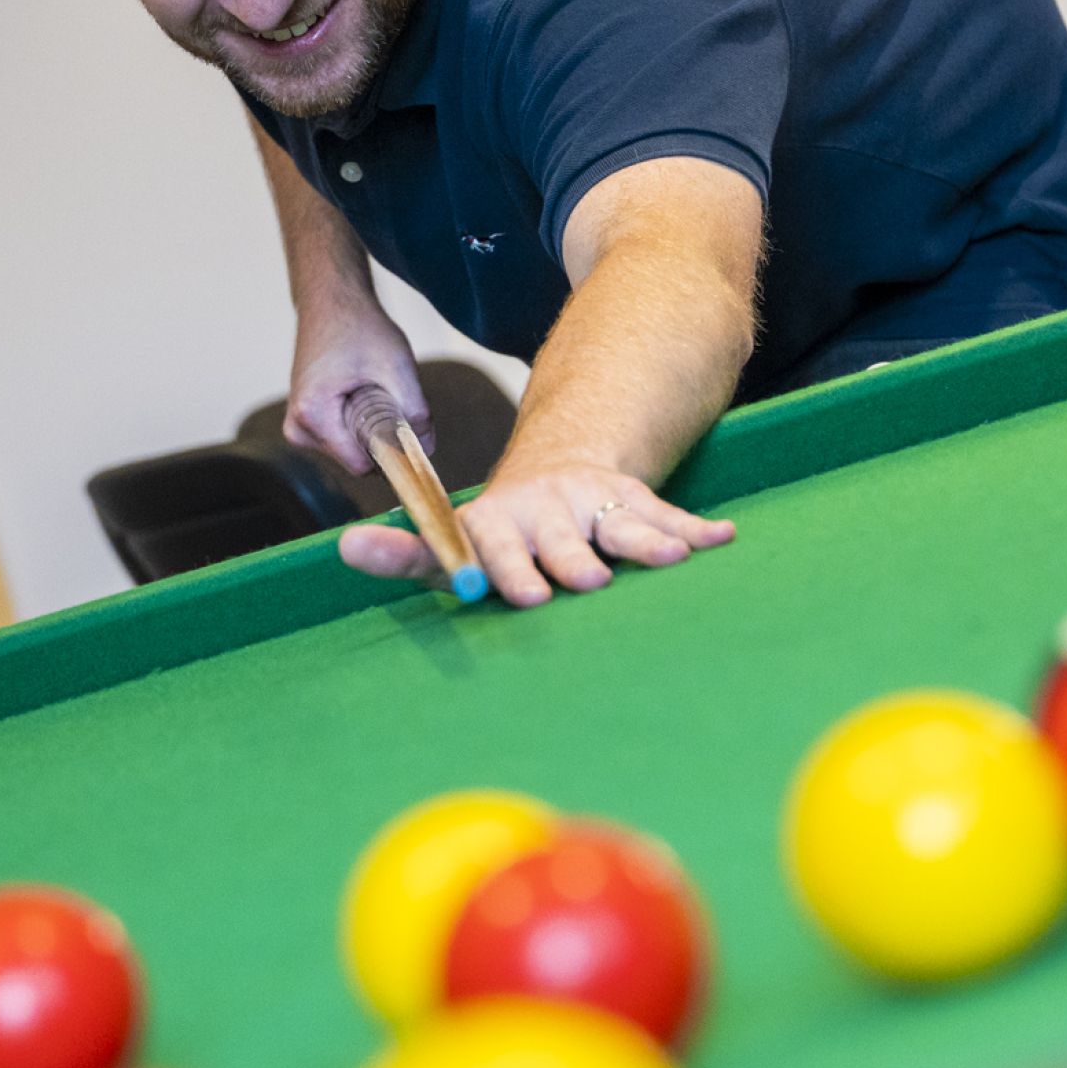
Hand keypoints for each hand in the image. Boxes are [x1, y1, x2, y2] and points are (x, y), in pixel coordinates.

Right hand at [282, 314, 428, 476]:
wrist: (331, 301)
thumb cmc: (359, 327)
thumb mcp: (397, 367)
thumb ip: (415, 412)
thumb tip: (428, 450)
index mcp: (313, 415)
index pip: (360, 465)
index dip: (390, 455)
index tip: (409, 435)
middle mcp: (297, 425)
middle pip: (355, 459)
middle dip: (378, 436)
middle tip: (385, 395)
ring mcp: (296, 424)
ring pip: (348, 450)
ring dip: (367, 428)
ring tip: (368, 387)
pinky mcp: (302, 419)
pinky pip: (339, 438)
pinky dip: (355, 422)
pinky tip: (358, 391)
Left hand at [339, 460, 733, 606]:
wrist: (557, 473)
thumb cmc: (498, 532)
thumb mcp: (451, 538)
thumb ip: (406, 554)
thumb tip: (342, 548)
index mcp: (499, 522)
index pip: (496, 544)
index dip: (504, 568)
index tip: (515, 594)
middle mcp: (547, 509)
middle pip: (561, 539)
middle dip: (573, 560)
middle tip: (586, 583)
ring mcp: (595, 503)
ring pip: (620, 523)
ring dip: (645, 540)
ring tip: (667, 560)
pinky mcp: (634, 502)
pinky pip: (668, 516)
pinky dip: (695, 530)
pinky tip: (723, 540)